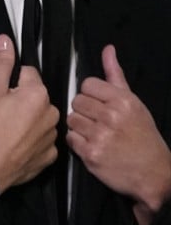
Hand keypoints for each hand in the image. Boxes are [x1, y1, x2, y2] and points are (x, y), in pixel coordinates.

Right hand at [0, 35, 58, 194]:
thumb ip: (1, 63)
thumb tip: (6, 40)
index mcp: (37, 93)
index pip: (28, 73)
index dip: (11, 82)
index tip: (1, 94)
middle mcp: (52, 112)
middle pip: (36, 96)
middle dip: (22, 100)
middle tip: (3, 112)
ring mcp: (52, 136)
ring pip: (40, 117)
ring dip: (29, 119)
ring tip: (9, 129)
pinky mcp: (50, 155)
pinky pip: (43, 140)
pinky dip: (32, 140)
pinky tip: (17, 144)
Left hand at [67, 44, 170, 224]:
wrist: (154, 175)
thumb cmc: (143, 136)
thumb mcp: (133, 102)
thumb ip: (115, 74)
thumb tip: (107, 49)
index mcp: (122, 100)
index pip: (87, 84)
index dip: (92, 95)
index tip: (101, 105)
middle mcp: (111, 116)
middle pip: (77, 101)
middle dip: (85, 111)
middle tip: (99, 121)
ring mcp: (100, 136)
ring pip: (71, 119)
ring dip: (80, 127)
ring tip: (96, 134)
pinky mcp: (91, 154)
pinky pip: (70, 138)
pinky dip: (78, 143)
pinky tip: (92, 145)